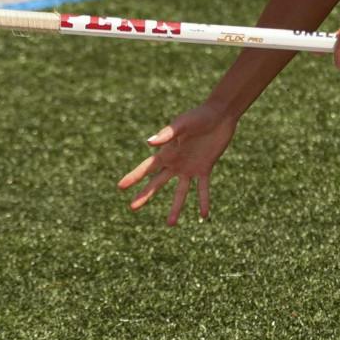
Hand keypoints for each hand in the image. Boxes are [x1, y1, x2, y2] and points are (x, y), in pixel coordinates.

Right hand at [119, 102, 235, 224]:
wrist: (220, 115)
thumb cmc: (198, 116)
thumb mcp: (181, 125)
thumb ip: (167, 135)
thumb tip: (149, 143)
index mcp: (166, 152)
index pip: (146, 168)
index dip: (133, 177)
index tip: (120, 187)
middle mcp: (175, 163)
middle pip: (157, 183)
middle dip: (145, 195)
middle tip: (132, 207)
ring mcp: (190, 168)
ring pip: (180, 192)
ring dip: (176, 207)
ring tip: (170, 224)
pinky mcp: (205, 168)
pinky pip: (202, 188)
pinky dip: (203, 201)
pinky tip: (203, 215)